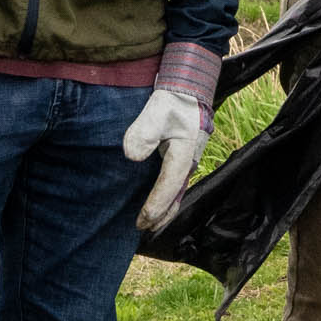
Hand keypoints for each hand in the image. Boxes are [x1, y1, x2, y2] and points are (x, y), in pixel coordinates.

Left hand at [124, 88, 207, 234]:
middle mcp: (188, 162)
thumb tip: (132, 156)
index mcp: (183, 154)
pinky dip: (166, 199)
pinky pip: (175, 185)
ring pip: (177, 193)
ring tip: (149, 222)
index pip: (169, 186)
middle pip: (177, 197)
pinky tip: (156, 202)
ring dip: (164, 210)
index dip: (156, 206)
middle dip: (161, 215)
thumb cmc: (172, 102)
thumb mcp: (156, 111)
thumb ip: (144, 132)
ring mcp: (187, 162)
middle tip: (142, 228)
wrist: (188, 91)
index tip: (143, 221)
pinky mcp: (182, 159)